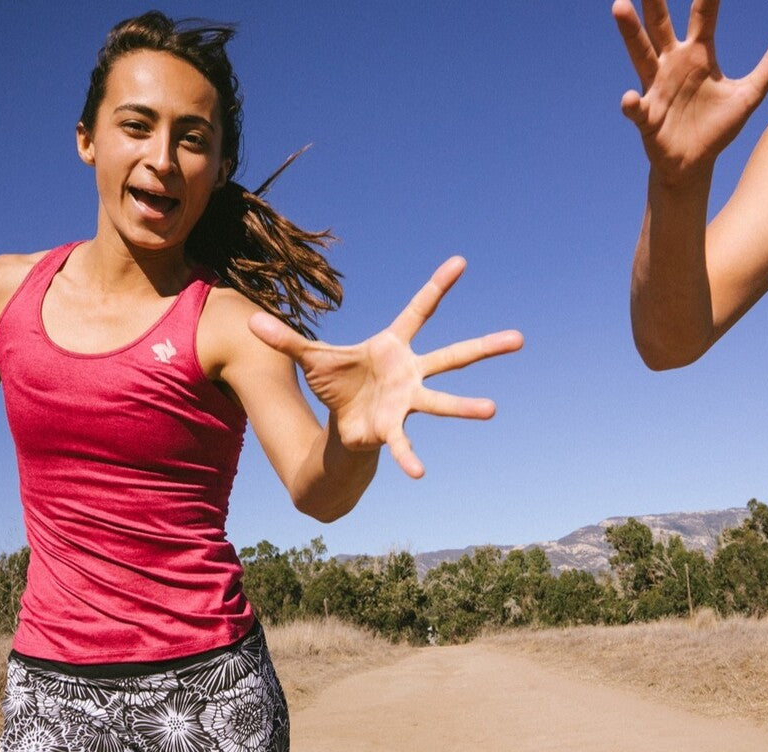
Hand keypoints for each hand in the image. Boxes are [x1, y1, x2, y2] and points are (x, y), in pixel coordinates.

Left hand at [248, 256, 523, 478]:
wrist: (341, 423)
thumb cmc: (337, 385)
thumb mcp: (311, 358)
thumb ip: (285, 340)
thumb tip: (248, 322)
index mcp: (393, 345)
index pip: (419, 311)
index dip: (438, 287)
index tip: (461, 262)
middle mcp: (410, 372)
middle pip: (452, 355)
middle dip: (484, 346)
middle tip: (519, 338)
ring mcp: (407, 401)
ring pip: (442, 402)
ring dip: (466, 407)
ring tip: (492, 410)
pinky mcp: (393, 427)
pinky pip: (403, 442)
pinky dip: (408, 457)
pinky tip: (419, 474)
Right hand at [612, 0, 767, 184]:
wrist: (693, 164)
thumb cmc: (716, 128)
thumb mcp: (748, 96)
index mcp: (698, 54)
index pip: (704, 12)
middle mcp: (672, 64)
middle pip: (661, 25)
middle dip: (655, 2)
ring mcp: (656, 89)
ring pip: (641, 54)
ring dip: (631, 32)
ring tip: (620, 6)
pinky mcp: (647, 117)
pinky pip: (637, 108)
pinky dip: (632, 104)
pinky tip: (630, 98)